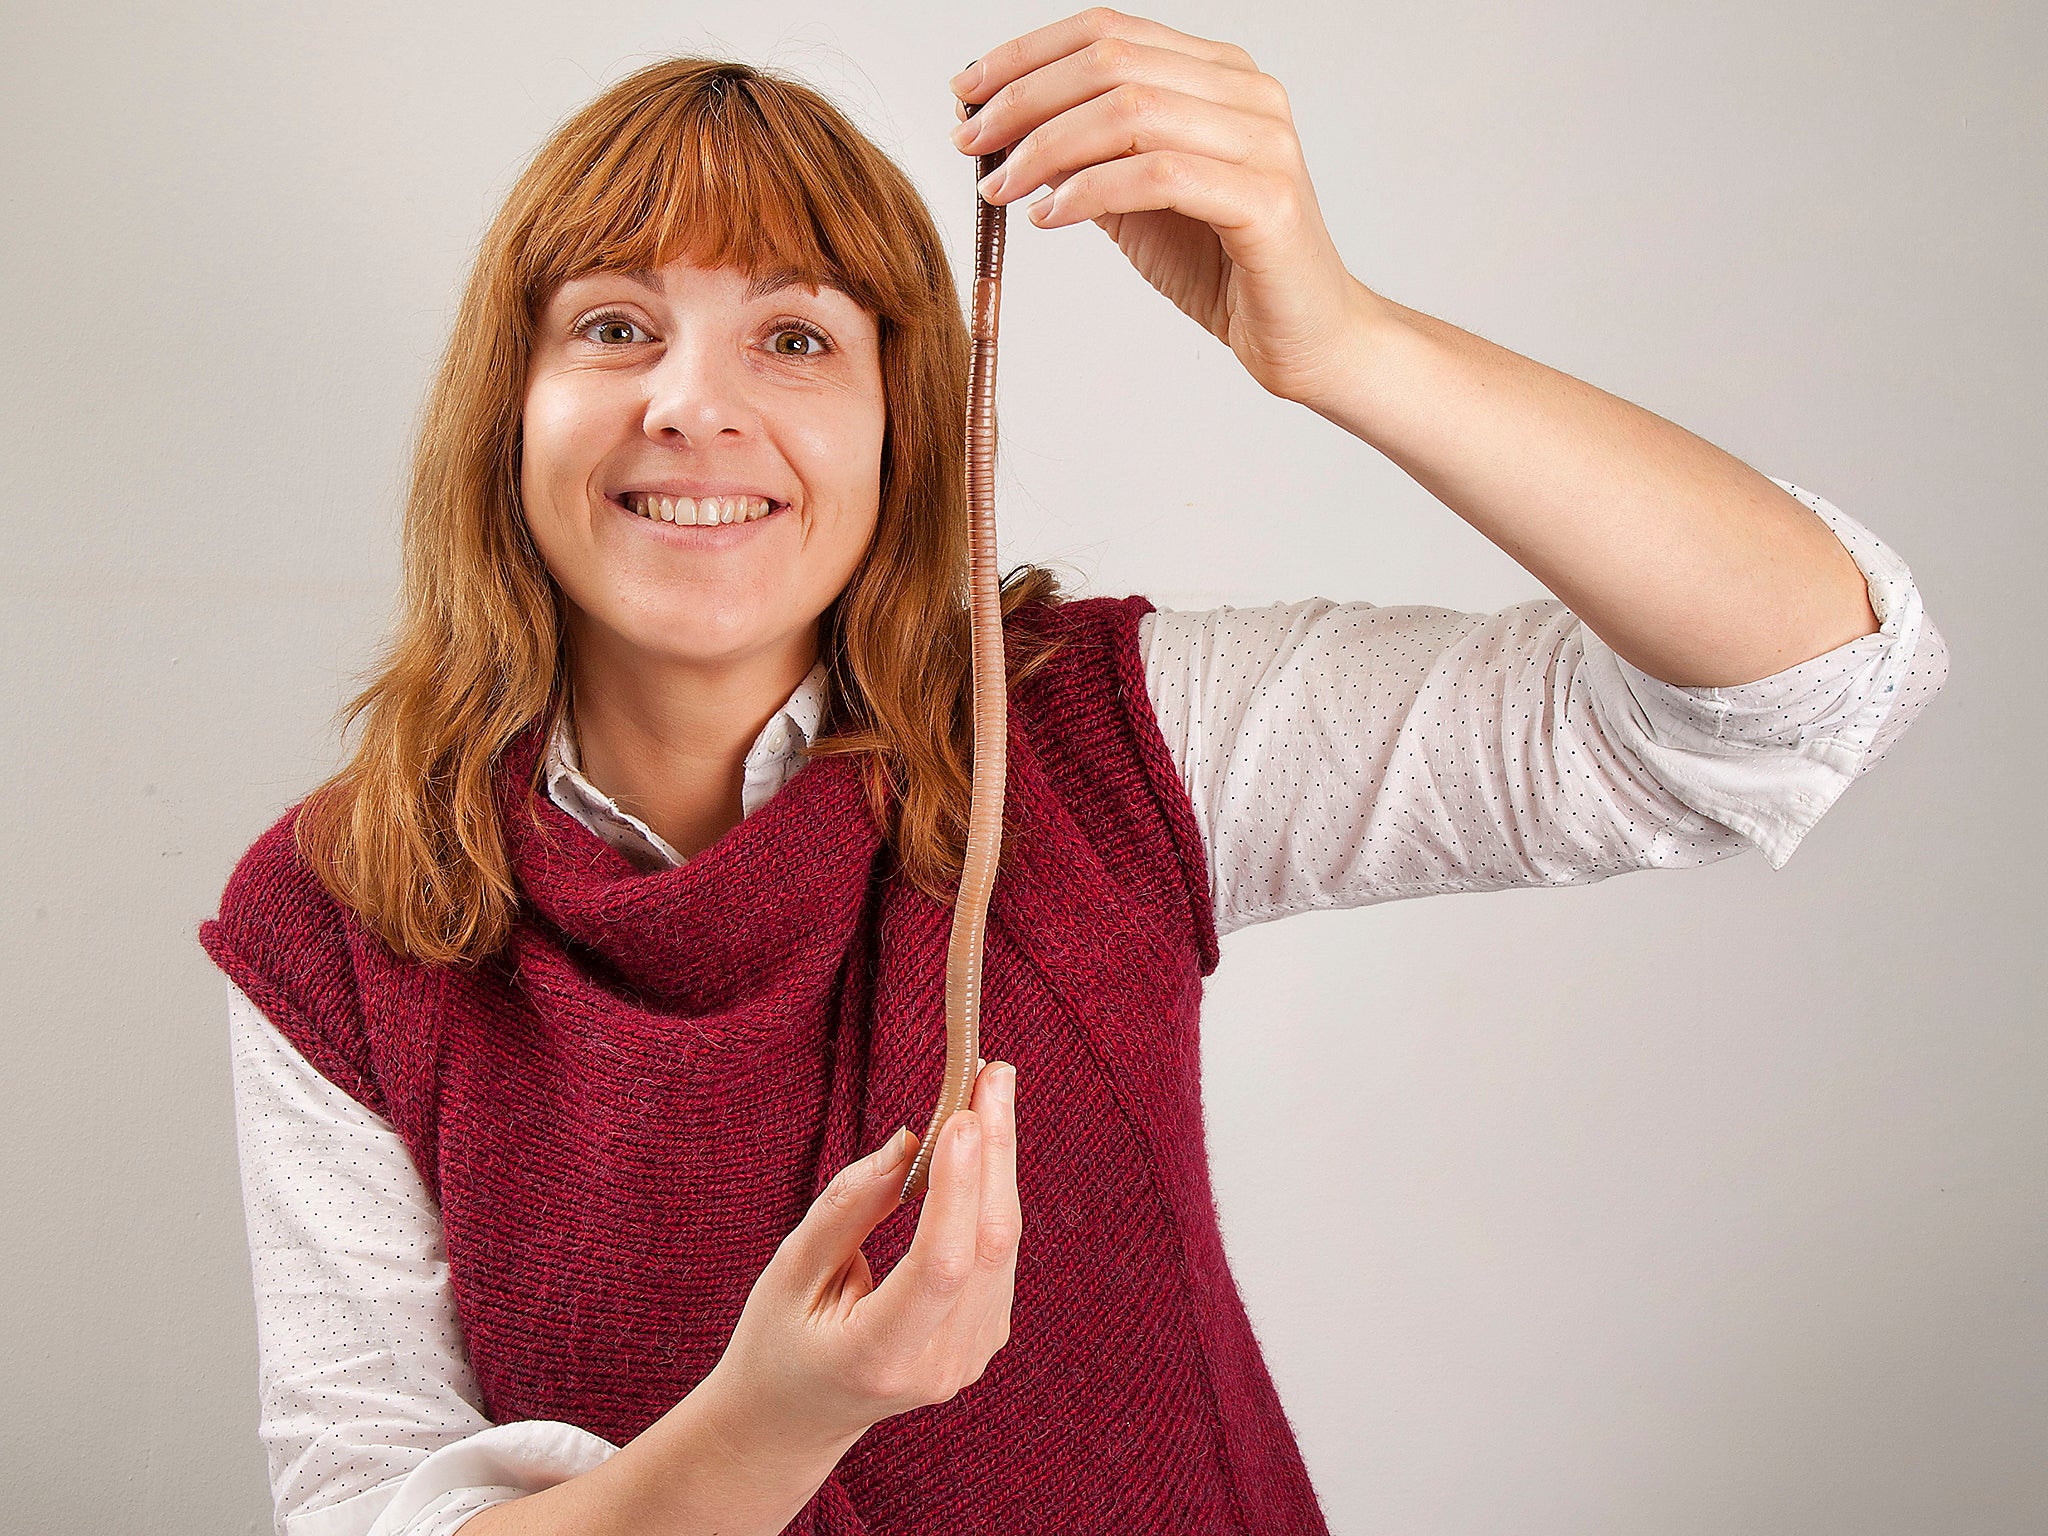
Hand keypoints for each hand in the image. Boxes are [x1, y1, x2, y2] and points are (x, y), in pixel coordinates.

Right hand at [700, 1058, 1020, 1456]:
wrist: (792, 1419)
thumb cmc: (776, 1340)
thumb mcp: (789, 1272)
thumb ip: (847, 1208)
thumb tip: (908, 1143)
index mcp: (878, 1356)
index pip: (941, 1267)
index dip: (957, 1188)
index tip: (958, 1116)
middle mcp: (937, 1366)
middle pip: (987, 1248)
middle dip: (995, 1152)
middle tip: (993, 1074)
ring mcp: (968, 1360)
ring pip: (1003, 1247)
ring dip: (1000, 1162)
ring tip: (988, 1092)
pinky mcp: (982, 1341)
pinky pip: (998, 1256)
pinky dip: (992, 1193)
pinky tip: (981, 1146)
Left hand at [949, 7, 1369, 405]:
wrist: (1307, 337)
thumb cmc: (1225, 267)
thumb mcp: (1135, 201)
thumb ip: (1084, 158)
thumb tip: (1003, 132)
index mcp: (1217, 74)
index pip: (1109, 31)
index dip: (1026, 54)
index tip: (966, 92)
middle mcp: (1246, 91)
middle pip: (1112, 62)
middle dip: (1023, 100)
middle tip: (970, 142)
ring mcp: (1262, 141)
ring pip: (1130, 111)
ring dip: (1046, 148)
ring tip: (999, 189)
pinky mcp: (1265, 200)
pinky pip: (1157, 176)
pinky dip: (1088, 192)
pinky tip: (1048, 217)